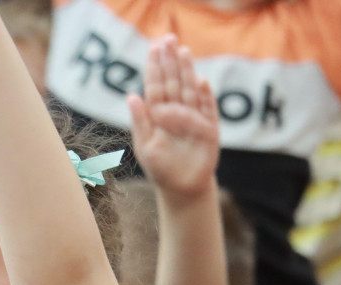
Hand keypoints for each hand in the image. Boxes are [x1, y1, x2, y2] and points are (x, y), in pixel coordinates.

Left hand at [127, 34, 218, 198]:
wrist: (181, 189)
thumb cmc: (160, 168)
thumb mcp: (145, 145)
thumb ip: (140, 121)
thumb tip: (131, 96)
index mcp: (159, 114)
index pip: (156, 87)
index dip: (154, 68)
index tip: (153, 48)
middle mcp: (177, 112)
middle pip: (174, 83)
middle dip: (170, 61)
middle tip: (168, 39)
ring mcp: (194, 119)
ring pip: (190, 91)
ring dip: (187, 72)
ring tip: (183, 52)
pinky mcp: (209, 130)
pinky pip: (207, 111)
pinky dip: (205, 98)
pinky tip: (200, 82)